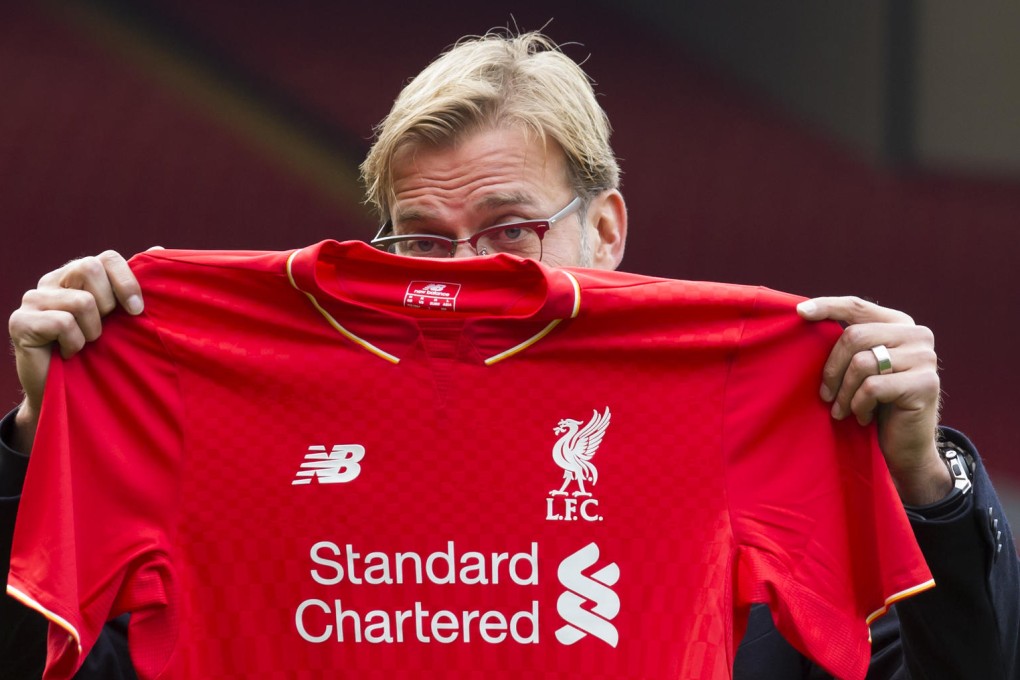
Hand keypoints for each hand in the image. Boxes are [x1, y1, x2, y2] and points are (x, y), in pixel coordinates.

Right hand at [8, 250, 145, 452]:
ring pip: (82, 301)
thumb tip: (159, 249)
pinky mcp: (20, 321)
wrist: (70, 395)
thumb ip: (133, 285)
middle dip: (107, 305)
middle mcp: (52, 281)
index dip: (127, 282)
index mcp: (77, 276)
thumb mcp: (122, 318)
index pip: (107, 258)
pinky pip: (63, 323)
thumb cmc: (100, 355)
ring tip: (84, 345)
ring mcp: (32, 299)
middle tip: (100, 330)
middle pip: (90, 268)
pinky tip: (68, 354)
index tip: (136, 311)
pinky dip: (74, 344)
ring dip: (92, 331)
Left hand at [797, 296, 951, 505]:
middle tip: (825, 396)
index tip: (800, 312)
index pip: (857, 307)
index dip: (827, 306)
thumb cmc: (876, 404)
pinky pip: (873, 387)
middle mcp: (917, 335)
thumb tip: (804, 316)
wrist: (906, 446)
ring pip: (862, 363)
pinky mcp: (925, 384)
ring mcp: (925, 358)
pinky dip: (859, 405)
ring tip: (842, 410)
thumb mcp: (862, 368)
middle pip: (854, 336)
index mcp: (900, 324)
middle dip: (832, 368)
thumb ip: (850, 343)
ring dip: (843, 392)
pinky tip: (863, 417)